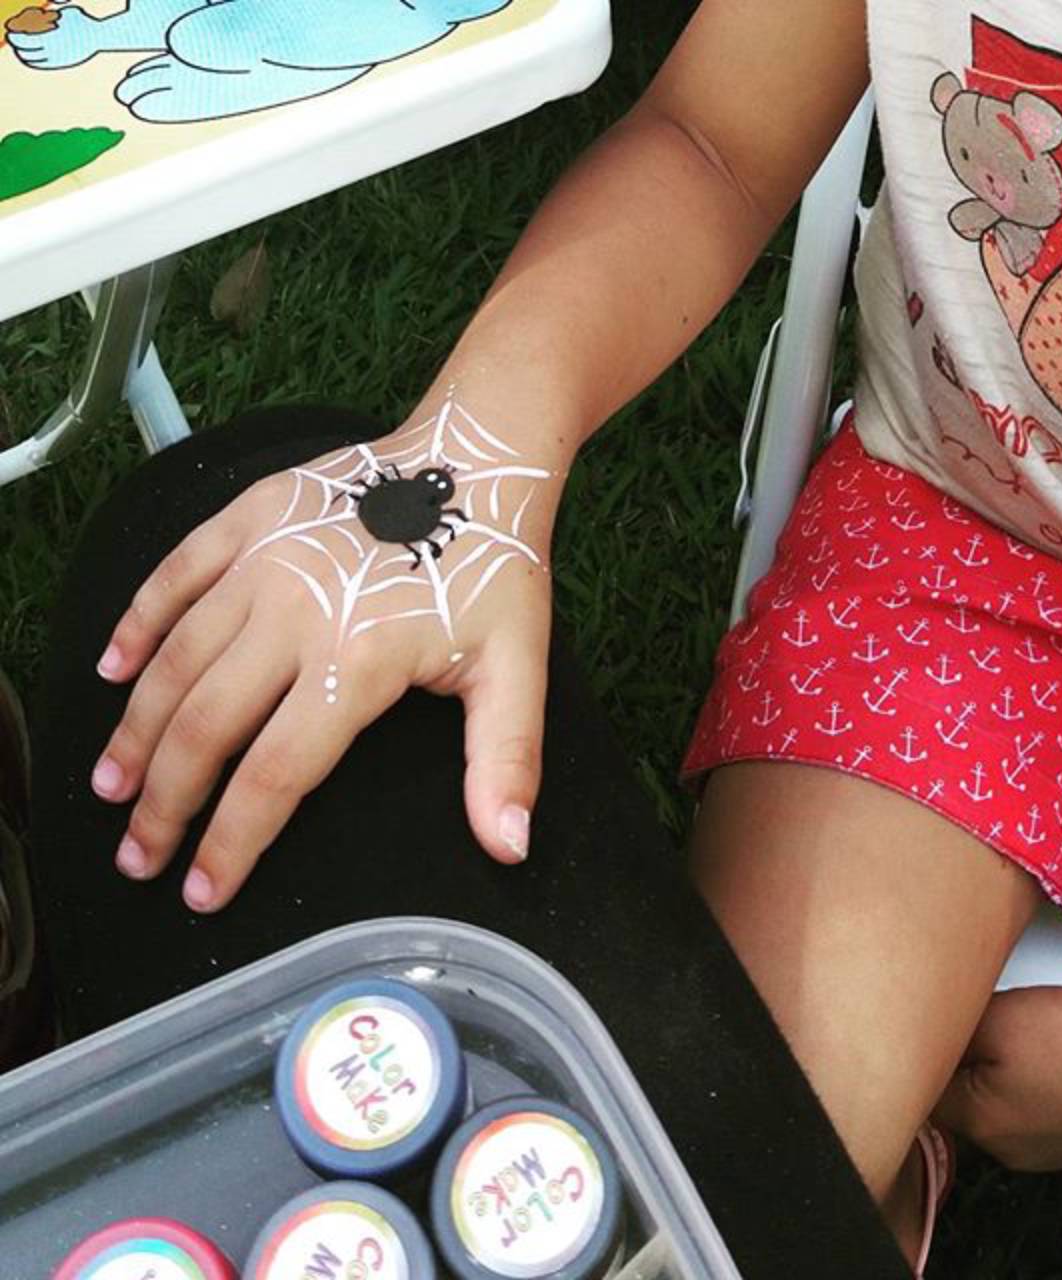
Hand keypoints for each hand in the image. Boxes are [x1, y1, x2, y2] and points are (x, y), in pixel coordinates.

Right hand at [91, 405, 560, 911]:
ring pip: (177, 659)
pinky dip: (137, 623)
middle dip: (164, 801)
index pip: (275, 775)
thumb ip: (506, 762)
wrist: (477, 461)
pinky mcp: (250, 517)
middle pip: (206, 726)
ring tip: (109, 784)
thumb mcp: (517, 668)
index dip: (233, 841)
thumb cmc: (496, 568)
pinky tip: (112, 670)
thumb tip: (511, 846)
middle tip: (137, 854)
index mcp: (356, 663)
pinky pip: (175, 574)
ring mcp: (263, 560)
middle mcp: (294, 614)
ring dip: (136, 729)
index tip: (203, 891)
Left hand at [936, 986, 1061, 1170]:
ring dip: (1004, 1068)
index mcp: (982, 1127)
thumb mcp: (993, 1018)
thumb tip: (927, 1039)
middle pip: (964, 1098)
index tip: (935, 1019)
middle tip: (980, 1016)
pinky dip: (1043, 1077)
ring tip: (1025, 1029)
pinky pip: (1045, 1104)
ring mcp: (1056, 1151)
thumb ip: (949, 1033)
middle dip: (966, 1059)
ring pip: (1005, 1100)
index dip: (928, 1050)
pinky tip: (1060, 1047)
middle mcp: (1014, 1153)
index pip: (927, 1090)